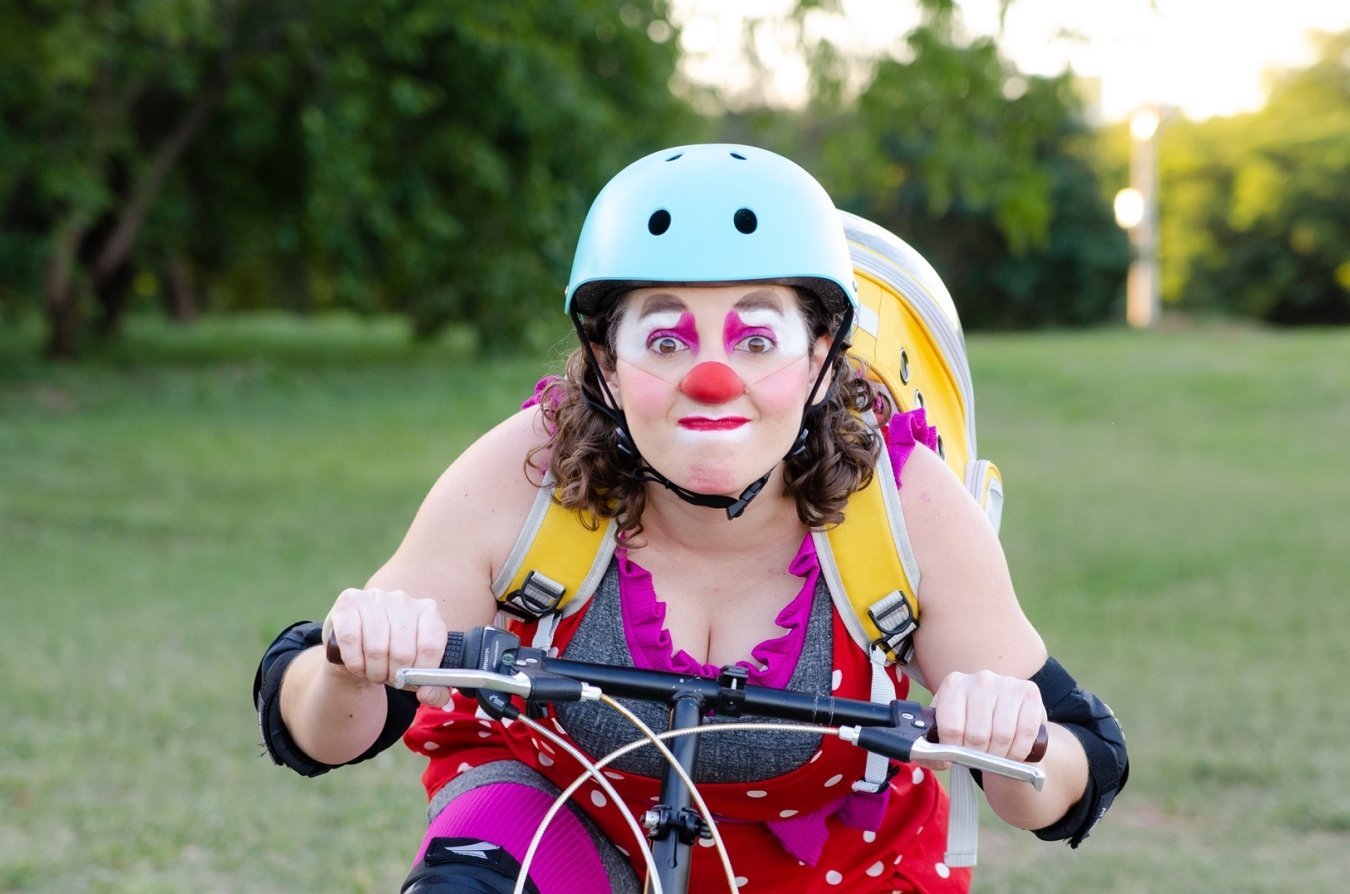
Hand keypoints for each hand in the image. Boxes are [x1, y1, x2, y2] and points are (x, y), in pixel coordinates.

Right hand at [322, 587, 451, 706]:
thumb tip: (427, 693)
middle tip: (389, 678)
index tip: (413, 682)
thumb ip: (435, 690)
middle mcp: (403, 600)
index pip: (431, 646)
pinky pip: (351, 640)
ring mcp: (375, 597)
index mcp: (428, 611)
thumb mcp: (418, 671)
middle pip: (403, 652)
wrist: (358, 644)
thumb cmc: (393, 657)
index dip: (421, 673)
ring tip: (374, 673)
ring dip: (374, 672)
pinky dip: (354, 662)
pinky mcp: (349, 602)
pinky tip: (357, 664)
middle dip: (394, 676)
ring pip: (376, 649)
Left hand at [920, 670, 1045, 769]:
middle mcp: (980, 679)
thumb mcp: (946, 727)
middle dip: (977, 756)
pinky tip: (1012, 753)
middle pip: (977, 735)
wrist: (1002, 712)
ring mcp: (1007, 684)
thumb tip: (931, 758)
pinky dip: (1018, 752)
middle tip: (977, 758)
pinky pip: (1026, 733)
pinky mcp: (1029, 692)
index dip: (951, 751)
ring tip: (994, 756)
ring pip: (1002, 736)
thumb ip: (932, 744)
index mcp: (954, 684)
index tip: (953, 758)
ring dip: (999, 757)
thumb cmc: (969, 723)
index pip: (950, 727)